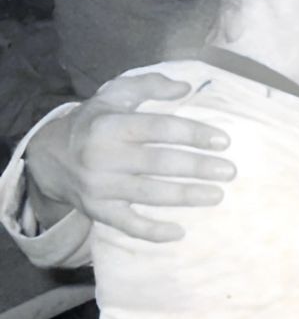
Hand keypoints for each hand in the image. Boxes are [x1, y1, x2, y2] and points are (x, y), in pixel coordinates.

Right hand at [23, 74, 235, 243]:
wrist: (49, 157)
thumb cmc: (95, 122)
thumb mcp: (114, 95)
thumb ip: (148, 86)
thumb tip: (185, 86)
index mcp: (110, 126)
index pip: (158, 128)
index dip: (192, 134)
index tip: (223, 141)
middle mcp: (103, 157)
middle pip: (158, 163)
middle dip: (197, 168)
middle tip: (229, 171)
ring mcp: (99, 187)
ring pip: (148, 194)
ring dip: (185, 196)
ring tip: (216, 195)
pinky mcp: (97, 210)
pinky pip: (127, 225)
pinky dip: (152, 232)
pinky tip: (179, 232)